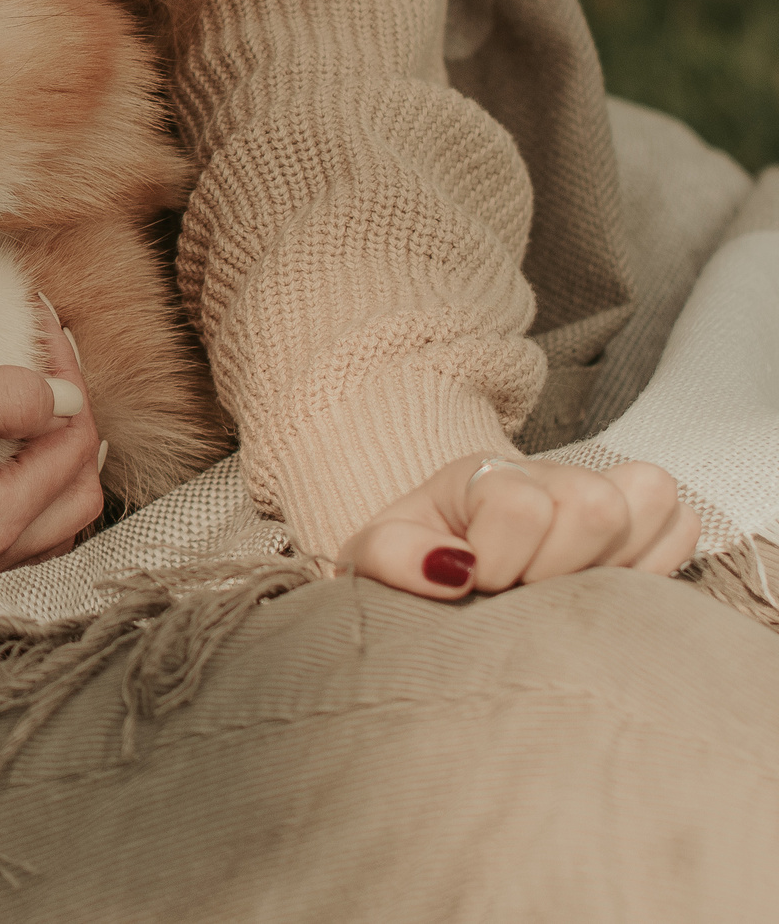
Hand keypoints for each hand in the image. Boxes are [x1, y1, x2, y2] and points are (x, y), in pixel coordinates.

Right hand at [0, 300, 104, 599]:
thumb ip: (7, 396)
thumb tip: (68, 398)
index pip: (74, 447)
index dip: (71, 382)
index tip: (48, 331)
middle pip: (79, 496)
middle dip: (75, 427)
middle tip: (49, 370)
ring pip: (58, 527)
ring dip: (59, 469)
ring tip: (34, 414)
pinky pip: (20, 547)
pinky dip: (31, 503)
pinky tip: (8, 465)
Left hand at [342, 454, 699, 598]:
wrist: (445, 576)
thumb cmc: (416, 567)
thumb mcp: (376, 562)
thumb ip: (391, 559)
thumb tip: (451, 570)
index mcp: (479, 473)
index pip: (519, 503)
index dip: (496, 560)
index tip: (474, 583)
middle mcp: (548, 472)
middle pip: (595, 504)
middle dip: (555, 568)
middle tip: (522, 590)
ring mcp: (605, 490)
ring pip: (653, 500)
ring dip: (608, 564)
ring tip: (562, 588)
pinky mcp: (650, 520)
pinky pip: (684, 526)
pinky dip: (651, 566)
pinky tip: (600, 587)